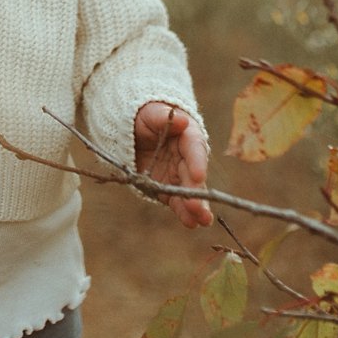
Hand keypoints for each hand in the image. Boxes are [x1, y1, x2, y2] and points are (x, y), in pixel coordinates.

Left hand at [134, 101, 212, 228]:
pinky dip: (183, 212)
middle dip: (196, 192)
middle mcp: (188, 159)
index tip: (198, 176)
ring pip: (190, 192)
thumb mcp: (149, 113)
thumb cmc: (146, 117)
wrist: (135, 130)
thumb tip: (182, 121)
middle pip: (194, 176)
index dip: (197, 162)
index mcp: (188, 137)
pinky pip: (176, 201)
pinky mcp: (168, 187)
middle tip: (198, 207)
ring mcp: (179, 175)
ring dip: (196, 207)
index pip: (195, 149)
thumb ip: (162, 117)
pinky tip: (190, 223)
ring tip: (201, 220)